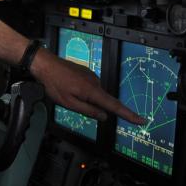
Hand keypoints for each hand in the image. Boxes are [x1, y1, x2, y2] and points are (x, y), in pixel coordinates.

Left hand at [30, 48, 146, 124]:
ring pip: (94, 94)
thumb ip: (88, 111)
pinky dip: (84, 92)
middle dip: (94, 107)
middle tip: (74, 103)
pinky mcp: (86, 73)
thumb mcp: (69, 103)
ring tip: (67, 94)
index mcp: (92, 91)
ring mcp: (91, 76)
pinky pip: (89, 87)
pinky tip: (70, 89)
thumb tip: (105, 117)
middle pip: (103, 100)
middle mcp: (95, 82)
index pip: (114, 106)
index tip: (141, 120)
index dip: (128, 114)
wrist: (45, 64)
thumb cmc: (54, 84)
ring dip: (86, 99)